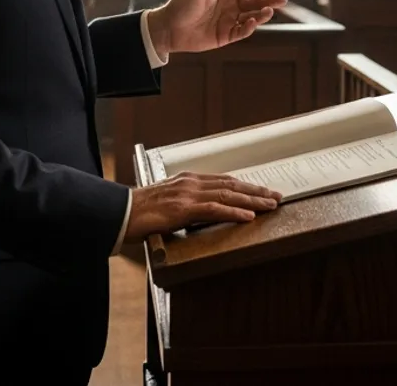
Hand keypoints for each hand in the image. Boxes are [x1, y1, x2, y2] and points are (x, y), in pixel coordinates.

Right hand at [123, 173, 281, 242]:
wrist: (119, 212)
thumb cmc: (140, 211)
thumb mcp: (167, 203)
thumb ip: (186, 204)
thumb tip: (202, 213)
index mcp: (187, 180)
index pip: (224, 181)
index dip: (246, 186)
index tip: (263, 191)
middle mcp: (190, 183)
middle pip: (231, 184)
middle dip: (256, 191)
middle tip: (277, 196)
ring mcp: (187, 194)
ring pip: (227, 194)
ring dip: (252, 200)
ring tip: (270, 205)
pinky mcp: (182, 208)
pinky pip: (214, 209)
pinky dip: (234, 211)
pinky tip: (248, 216)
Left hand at [145, 0, 286, 55]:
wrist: (168, 28)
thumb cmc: (180, 4)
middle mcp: (229, 6)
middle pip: (255, 2)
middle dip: (270, 0)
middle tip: (283, 0)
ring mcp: (228, 21)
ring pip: (251, 17)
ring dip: (262, 14)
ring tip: (270, 11)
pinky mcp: (225, 36)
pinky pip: (241, 32)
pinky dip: (249, 28)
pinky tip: (253, 22)